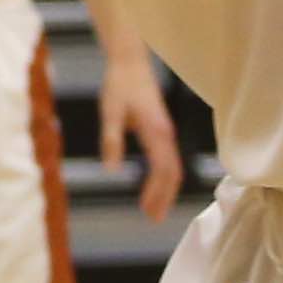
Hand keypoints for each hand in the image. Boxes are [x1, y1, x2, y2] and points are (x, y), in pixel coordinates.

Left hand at [93, 45, 184, 222]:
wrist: (129, 62)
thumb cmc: (118, 85)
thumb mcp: (110, 112)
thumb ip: (111, 140)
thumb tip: (111, 169)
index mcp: (156, 131)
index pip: (162, 169)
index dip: (157, 192)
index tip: (148, 210)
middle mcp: (166, 133)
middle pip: (172, 172)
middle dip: (164, 197)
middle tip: (154, 219)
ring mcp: (166, 132)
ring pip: (172, 167)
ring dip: (164, 189)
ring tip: (152, 210)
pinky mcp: (161, 130)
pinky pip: (167, 159)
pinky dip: (162, 177)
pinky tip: (152, 187)